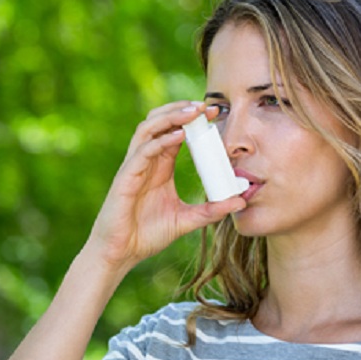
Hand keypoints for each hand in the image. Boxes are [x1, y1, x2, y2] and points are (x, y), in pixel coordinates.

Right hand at [86, 101, 245, 270]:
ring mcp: (134, 167)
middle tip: (207, 106)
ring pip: (148, 129)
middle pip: (160, 122)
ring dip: (171, 116)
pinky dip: (161, 141)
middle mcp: (146, 161)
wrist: (121, 254)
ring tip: (193, 112)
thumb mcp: (187, 221)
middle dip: (182, 109)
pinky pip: (142, 152)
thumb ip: (210, 211)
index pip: (176, 132)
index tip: (216, 113)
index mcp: (160, 167)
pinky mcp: (125, 178)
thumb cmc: (147, 235)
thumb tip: (239, 203)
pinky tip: (178, 136)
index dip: (194, 120)